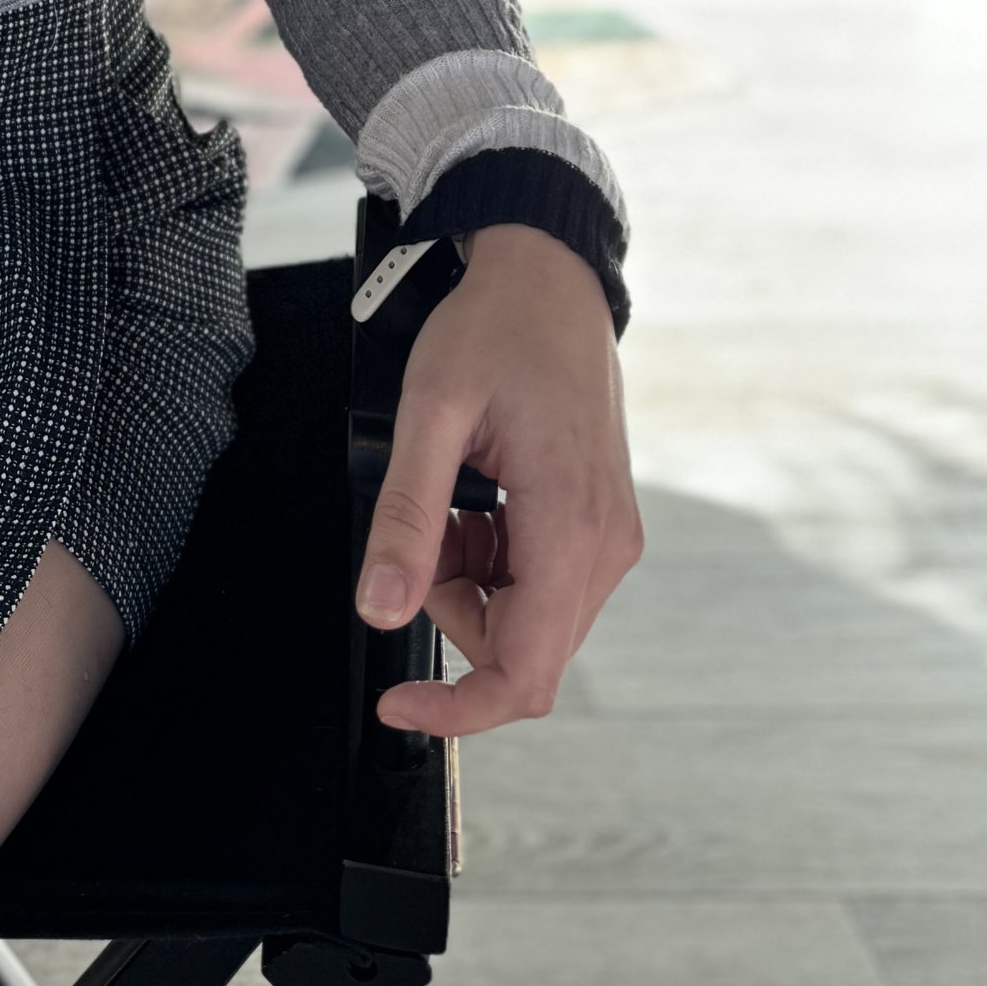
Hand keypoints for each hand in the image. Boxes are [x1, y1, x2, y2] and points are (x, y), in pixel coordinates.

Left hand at [352, 222, 639, 735]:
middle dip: (450, 611)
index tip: (399, 705)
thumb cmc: (496, 328)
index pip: (525, 675)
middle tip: (417, 532)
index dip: (459, 709)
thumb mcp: (431, 411)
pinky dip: (488, 560)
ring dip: (466, 582)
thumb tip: (378, 609)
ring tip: (446, 495)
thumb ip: (406, 516)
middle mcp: (606, 547)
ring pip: (524, 619)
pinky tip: (474, 496)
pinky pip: (537, 584)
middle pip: (519, 649)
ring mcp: (608, 538)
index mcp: (572, 528)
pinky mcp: (598, 527)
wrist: (550, 276)